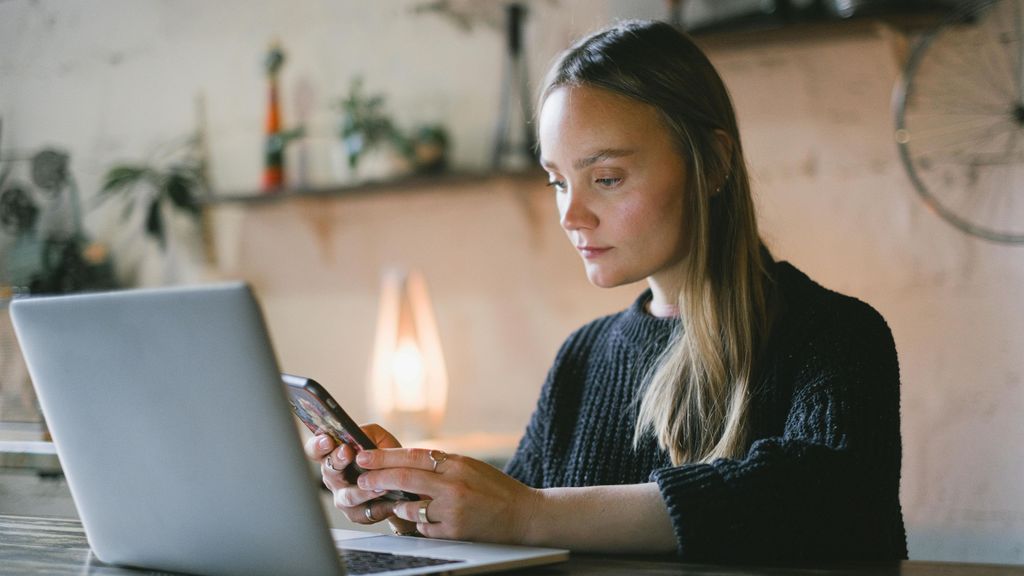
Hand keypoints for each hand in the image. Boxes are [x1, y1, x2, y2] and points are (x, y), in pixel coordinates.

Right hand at [302, 424, 417, 535]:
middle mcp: (334, 478)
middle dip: (337, 460)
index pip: (316, 450)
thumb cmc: (385, 458)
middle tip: (347, 452)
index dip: (318, 445)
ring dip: (362, 490)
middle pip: (328, 470)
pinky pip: (365, 512)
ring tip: (379, 485)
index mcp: (334, 456)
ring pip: (347, 496)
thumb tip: (358, 435)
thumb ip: (368, 433)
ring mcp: (343, 497)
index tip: (327, 440)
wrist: (402, 483)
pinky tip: (389, 500)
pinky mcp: (356, 514)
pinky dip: (379, 506)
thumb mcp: (379, 438)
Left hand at [353, 448, 540, 543]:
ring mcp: (452, 509)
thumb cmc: (496, 489)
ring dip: (399, 506)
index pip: (413, 455)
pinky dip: (420, 524)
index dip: (384, 456)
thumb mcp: (470, 467)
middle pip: (404, 478)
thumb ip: (442, 465)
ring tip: (397, 504)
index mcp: (456, 463)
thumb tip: (407, 462)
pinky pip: (423, 527)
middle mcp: (453, 484)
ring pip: (410, 507)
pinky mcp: (454, 531)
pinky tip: (426, 520)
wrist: (523, 514)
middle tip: (361, 480)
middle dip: (377, 479)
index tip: (364, 456)